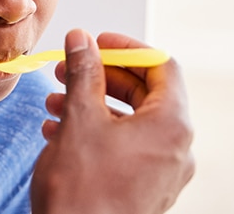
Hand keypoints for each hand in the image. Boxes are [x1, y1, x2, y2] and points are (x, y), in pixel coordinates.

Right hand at [31, 29, 194, 212]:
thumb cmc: (82, 193)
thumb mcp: (79, 119)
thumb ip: (84, 72)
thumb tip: (82, 41)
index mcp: (172, 126)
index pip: (162, 66)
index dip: (127, 48)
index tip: (97, 42)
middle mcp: (176, 149)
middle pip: (147, 93)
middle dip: (103, 77)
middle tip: (70, 68)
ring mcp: (163, 173)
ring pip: (132, 122)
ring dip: (94, 104)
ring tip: (56, 102)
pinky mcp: (145, 190)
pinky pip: (127, 147)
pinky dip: (98, 131)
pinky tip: (60, 131)